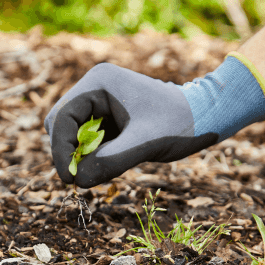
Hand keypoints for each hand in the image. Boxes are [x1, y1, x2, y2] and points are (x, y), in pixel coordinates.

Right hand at [44, 55, 264, 187]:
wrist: (204, 116)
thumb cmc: (178, 124)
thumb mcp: (143, 144)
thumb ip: (109, 161)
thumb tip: (76, 181)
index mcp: (99, 83)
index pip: (62, 118)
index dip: (60, 150)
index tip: (70, 179)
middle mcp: (95, 89)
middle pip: (61, 126)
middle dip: (70, 154)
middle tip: (84, 180)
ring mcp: (100, 103)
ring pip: (73, 136)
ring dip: (84, 158)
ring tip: (108, 170)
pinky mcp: (108, 118)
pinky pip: (89, 142)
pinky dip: (95, 157)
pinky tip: (115, 164)